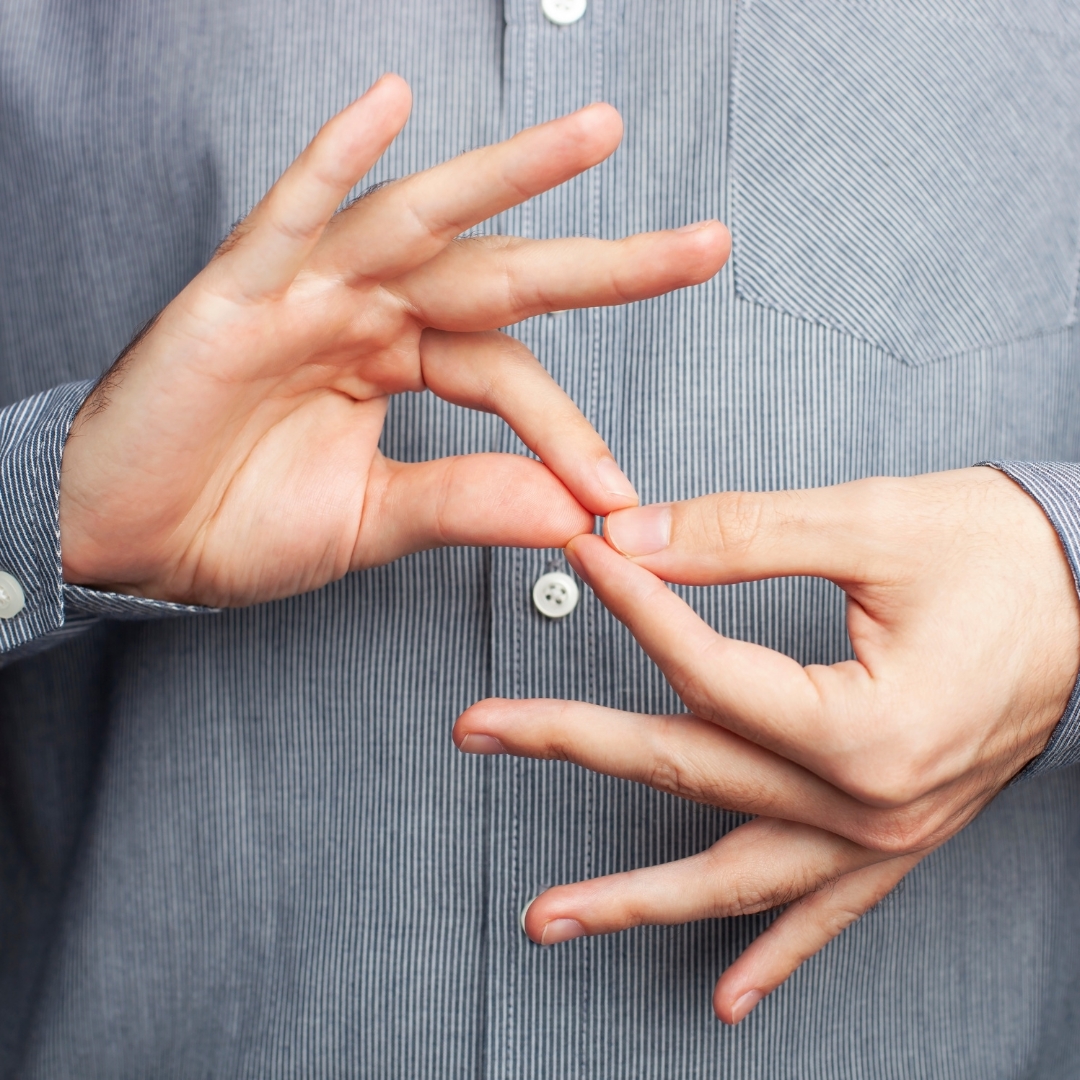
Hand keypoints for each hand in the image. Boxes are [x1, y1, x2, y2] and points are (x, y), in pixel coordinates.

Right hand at [58, 74, 729, 604]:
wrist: (132, 541)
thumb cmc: (237, 521)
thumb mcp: (375, 520)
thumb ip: (468, 501)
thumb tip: (567, 510)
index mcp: (399, 364)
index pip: (509, 374)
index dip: (567, 429)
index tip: (612, 492)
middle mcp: (366, 313)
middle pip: (499, 274)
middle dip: (601, 262)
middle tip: (702, 247)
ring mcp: (307, 293)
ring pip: (419, 221)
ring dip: (507, 176)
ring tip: (594, 137)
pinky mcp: (237, 294)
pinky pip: (290, 214)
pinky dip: (334, 161)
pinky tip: (391, 104)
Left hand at [454, 467, 1079, 1021]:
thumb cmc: (1007, 556)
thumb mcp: (871, 523)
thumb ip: (739, 534)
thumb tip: (629, 536)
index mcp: (864, 726)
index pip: (704, 669)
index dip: (632, 606)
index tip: (581, 558)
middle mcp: (870, 801)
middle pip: (690, 773)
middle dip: (570, 745)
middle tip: (481, 728)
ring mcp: (886, 833)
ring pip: (737, 875)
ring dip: (635, 897)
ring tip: (547, 919)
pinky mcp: (901, 835)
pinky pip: (828, 914)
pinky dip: (776, 954)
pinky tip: (731, 996)